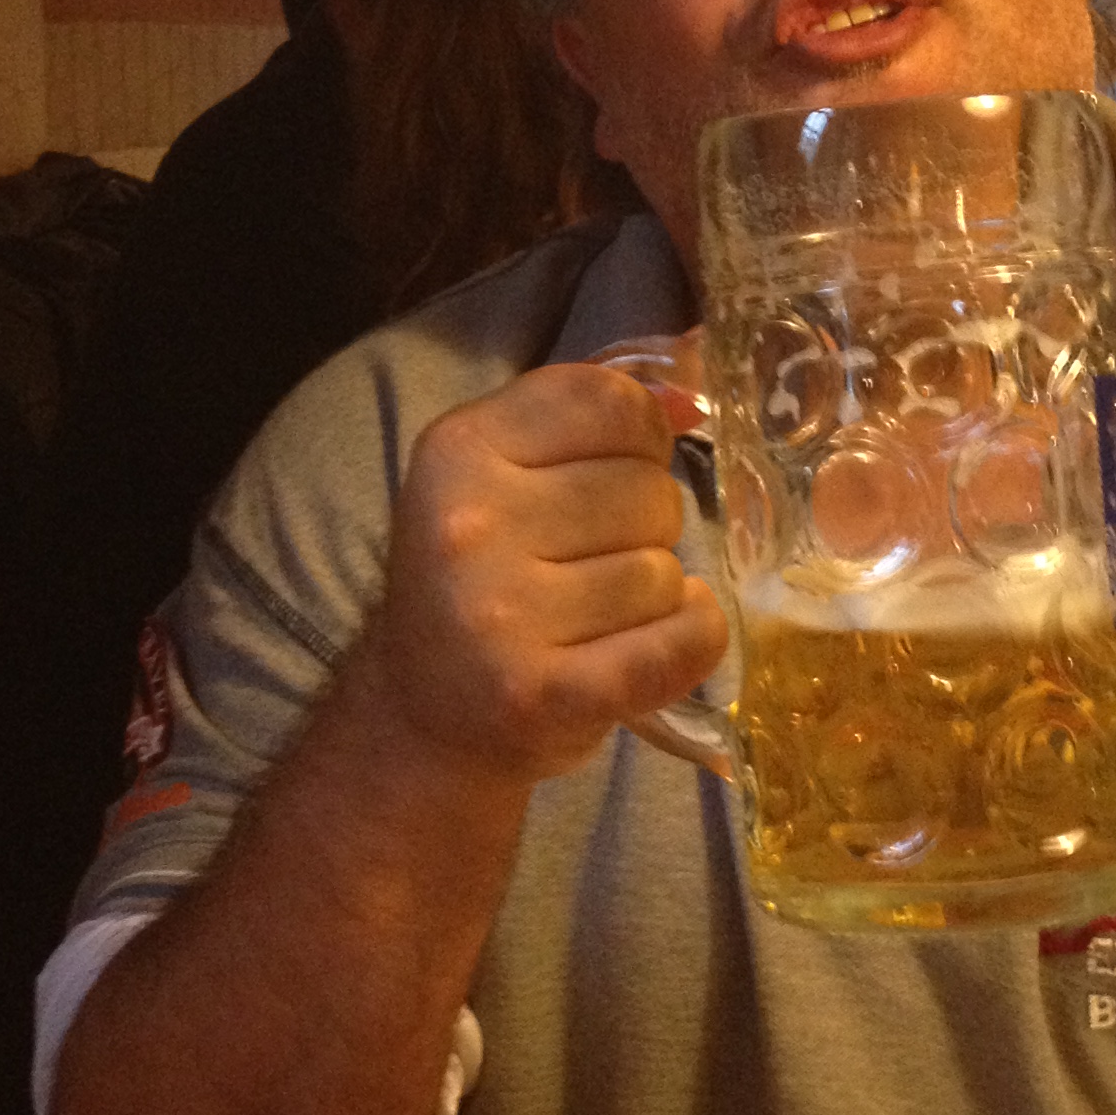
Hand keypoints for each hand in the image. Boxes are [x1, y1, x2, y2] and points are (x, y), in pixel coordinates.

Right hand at [359, 362, 726, 787]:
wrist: (422, 720)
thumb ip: (589, 420)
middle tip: (594, 563)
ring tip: (600, 615)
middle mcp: (470, 525)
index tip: (613, 475)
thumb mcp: (502, 476)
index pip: (610, 402)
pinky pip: (684, 640)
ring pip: (665, 572)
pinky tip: (656, 643)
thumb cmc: (481, 583)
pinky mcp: (543, 695)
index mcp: (458, 451)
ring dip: (656, 594)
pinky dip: (693, 639)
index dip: (641, 438)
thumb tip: (691, 394)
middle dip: (645, 526)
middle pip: (649, 490)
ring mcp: (501, 614)